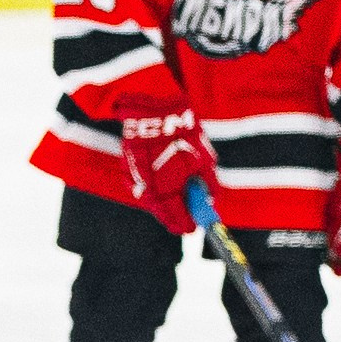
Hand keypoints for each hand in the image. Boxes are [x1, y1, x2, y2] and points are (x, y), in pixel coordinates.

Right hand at [118, 106, 220, 235]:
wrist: (154, 112)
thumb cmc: (182, 135)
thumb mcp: (204, 160)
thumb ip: (208, 184)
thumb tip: (212, 200)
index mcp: (168, 188)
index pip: (176, 217)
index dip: (186, 224)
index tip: (193, 229)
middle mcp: (149, 188)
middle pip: (161, 213)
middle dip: (173, 218)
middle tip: (183, 222)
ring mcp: (136, 179)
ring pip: (150, 201)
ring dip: (162, 204)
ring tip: (174, 200)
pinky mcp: (127, 170)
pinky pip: (140, 187)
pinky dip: (151, 189)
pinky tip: (160, 182)